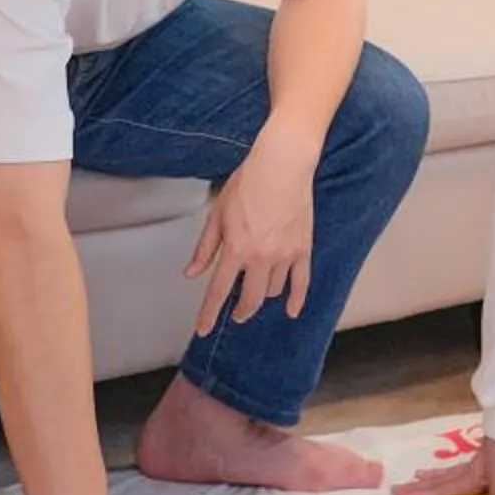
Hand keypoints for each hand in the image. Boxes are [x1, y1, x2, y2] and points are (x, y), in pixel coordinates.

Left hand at [188, 119, 316, 328]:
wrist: (282, 165)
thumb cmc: (249, 183)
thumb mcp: (217, 214)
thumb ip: (205, 248)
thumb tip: (191, 273)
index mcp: (235, 249)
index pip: (218, 292)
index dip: (208, 314)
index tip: (203, 329)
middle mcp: (260, 257)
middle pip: (250, 300)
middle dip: (240, 311)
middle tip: (235, 313)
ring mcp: (284, 255)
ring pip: (273, 291)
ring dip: (262, 295)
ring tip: (258, 288)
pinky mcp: (303, 248)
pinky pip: (301, 282)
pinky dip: (296, 299)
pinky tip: (291, 311)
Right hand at [392, 436, 494, 494]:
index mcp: (466, 478)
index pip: (438, 491)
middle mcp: (465, 473)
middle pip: (435, 482)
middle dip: (415, 488)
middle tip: (395, 489)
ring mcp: (471, 465)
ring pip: (444, 474)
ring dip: (428, 478)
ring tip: (415, 477)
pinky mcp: (480, 460)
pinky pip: (456, 470)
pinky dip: (446, 473)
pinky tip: (448, 473)